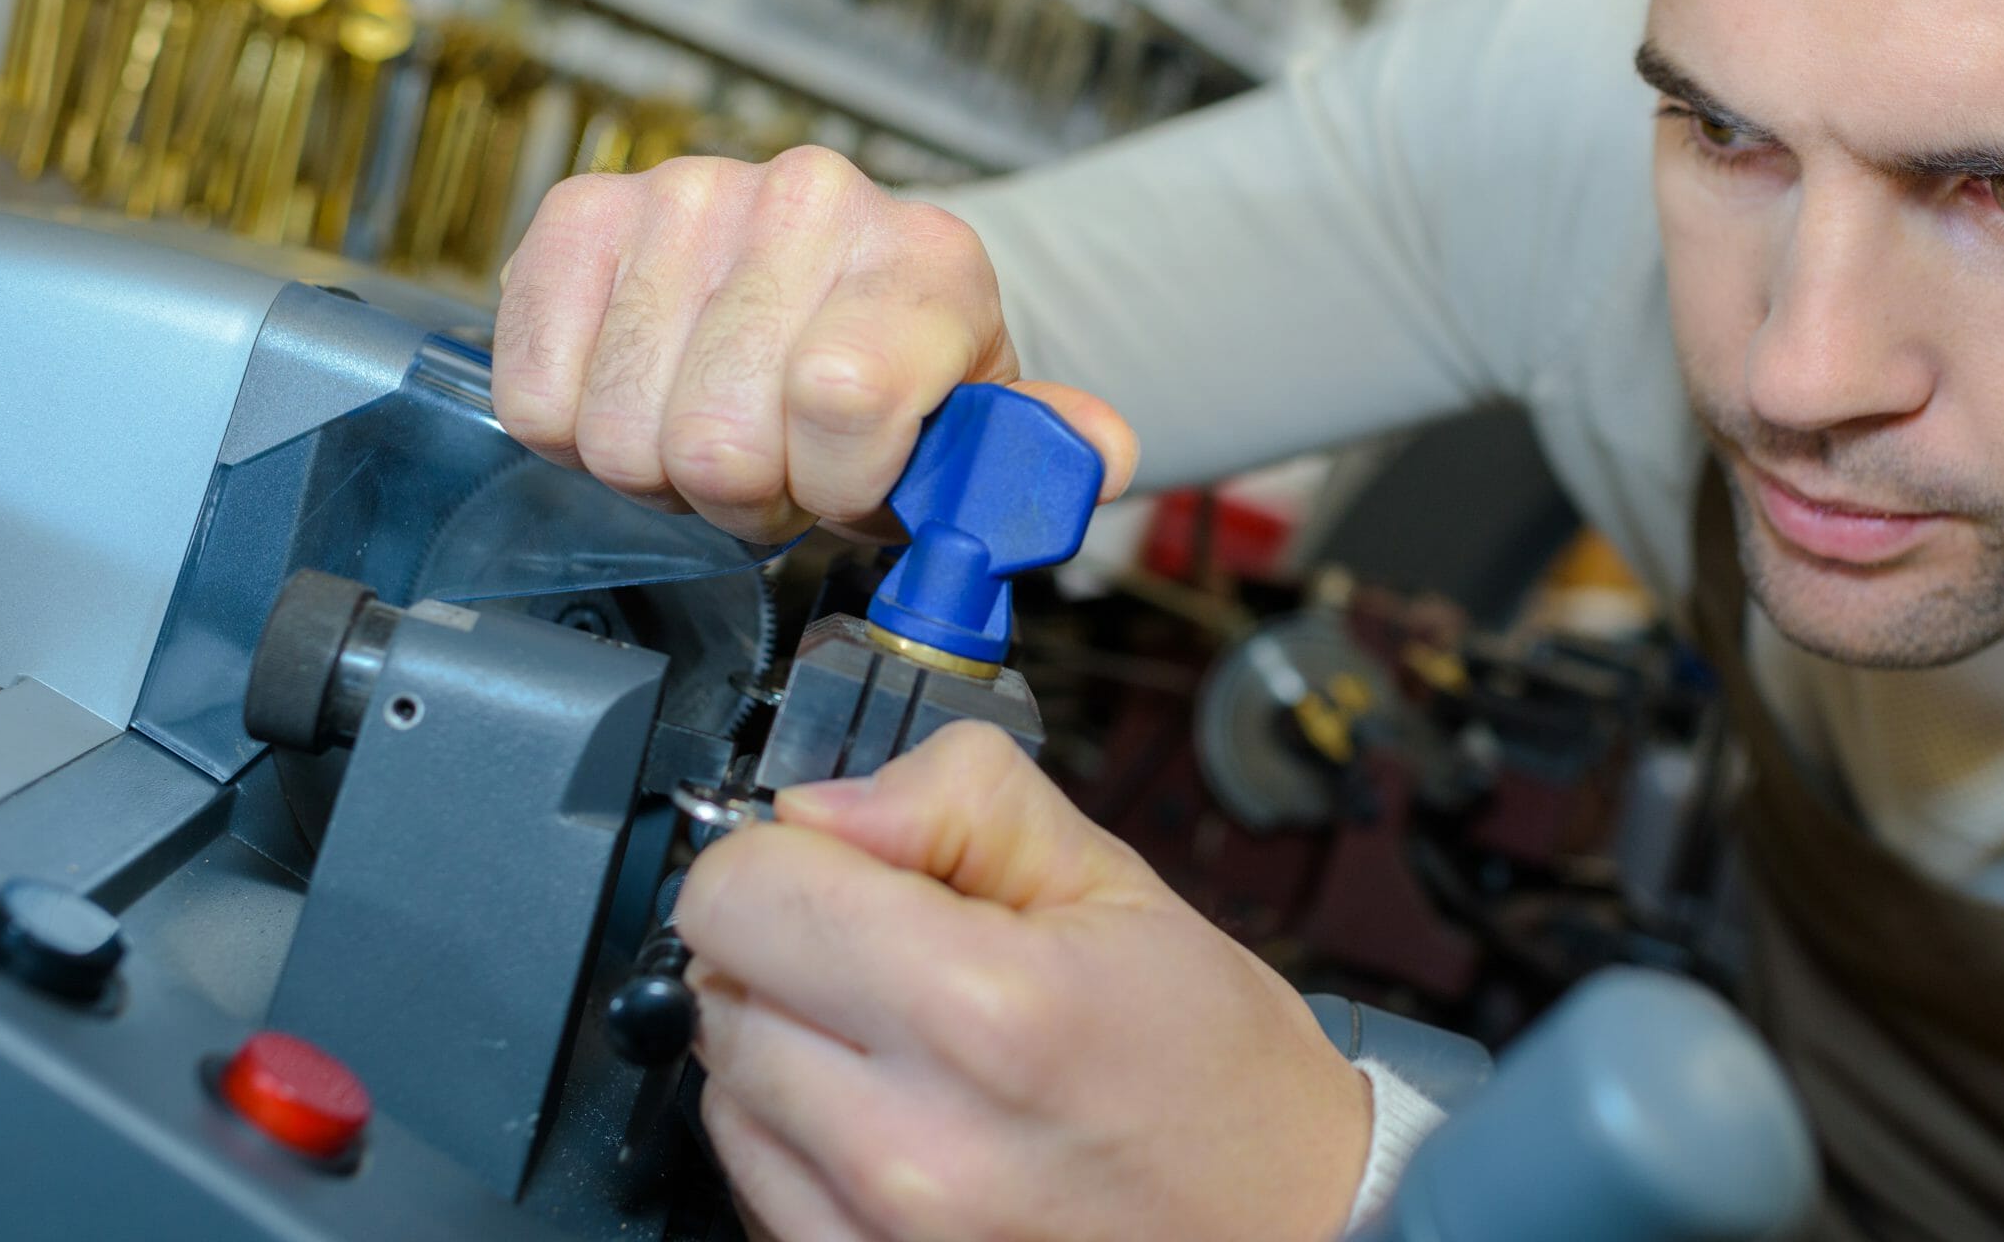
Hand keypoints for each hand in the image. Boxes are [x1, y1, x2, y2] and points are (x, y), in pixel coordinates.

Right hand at [493, 149, 1138, 540]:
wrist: (831, 299)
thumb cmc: (905, 386)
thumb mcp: (986, 435)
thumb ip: (1036, 455)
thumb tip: (1091, 453)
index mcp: (925, 258)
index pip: (841, 395)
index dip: (837, 484)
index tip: (854, 484)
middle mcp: (809, 199)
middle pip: (715, 441)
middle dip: (747, 493)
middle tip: (780, 465)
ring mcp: (688, 194)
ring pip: (620, 430)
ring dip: (663, 468)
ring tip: (719, 428)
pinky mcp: (582, 212)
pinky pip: (538, 391)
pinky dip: (579, 429)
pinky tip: (645, 395)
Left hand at [675, 722, 1373, 1241]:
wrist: (1285, 1227)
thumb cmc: (1213, 1072)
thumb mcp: (1114, 884)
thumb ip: (959, 805)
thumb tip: (822, 805)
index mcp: (983, 1009)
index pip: (741, 891)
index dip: (790, 853)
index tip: (849, 867)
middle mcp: (912, 1144)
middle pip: (718, 984)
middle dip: (794, 946)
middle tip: (901, 959)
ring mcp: (876, 1236)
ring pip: (724, 1084)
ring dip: (791, 1045)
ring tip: (915, 1049)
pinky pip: (754, 1178)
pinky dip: (804, 1136)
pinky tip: (903, 1120)